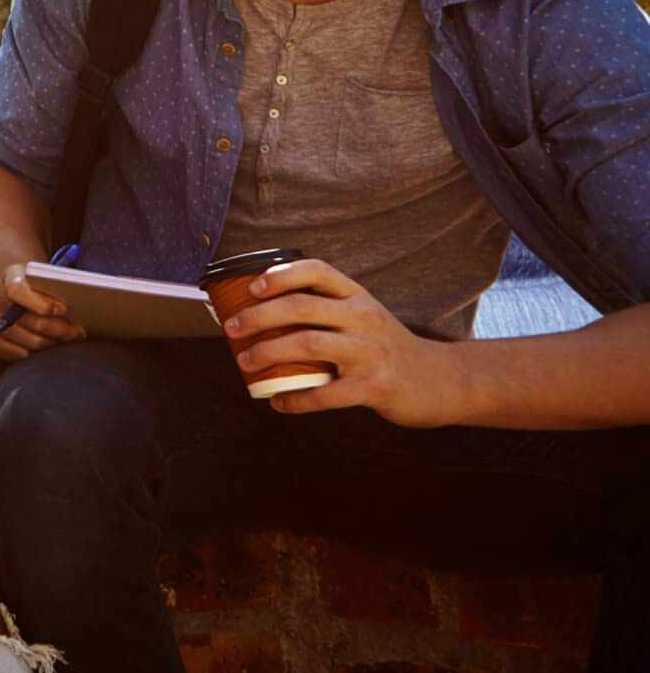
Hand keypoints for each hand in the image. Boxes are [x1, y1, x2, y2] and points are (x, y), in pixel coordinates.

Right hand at [0, 262, 86, 363]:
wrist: (19, 293)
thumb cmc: (42, 288)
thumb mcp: (49, 280)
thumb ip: (61, 288)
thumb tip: (89, 300)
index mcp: (9, 276)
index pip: (18, 291)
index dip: (42, 303)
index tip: (64, 310)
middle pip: (28, 320)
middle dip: (58, 329)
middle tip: (78, 333)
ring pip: (27, 341)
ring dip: (51, 344)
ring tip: (67, 342)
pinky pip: (15, 353)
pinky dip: (35, 354)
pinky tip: (48, 350)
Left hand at [227, 259, 468, 427]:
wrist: (440, 380)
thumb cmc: (386, 348)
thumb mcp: (364, 317)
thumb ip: (326, 311)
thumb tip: (261, 313)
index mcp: (358, 297)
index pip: (317, 271)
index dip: (281, 275)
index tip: (252, 287)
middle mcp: (364, 318)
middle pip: (301, 307)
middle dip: (259, 316)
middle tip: (232, 328)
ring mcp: (370, 352)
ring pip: (307, 344)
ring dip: (268, 353)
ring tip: (245, 362)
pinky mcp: (374, 386)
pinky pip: (325, 393)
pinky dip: (295, 399)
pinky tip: (278, 402)